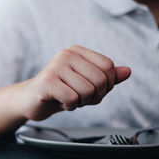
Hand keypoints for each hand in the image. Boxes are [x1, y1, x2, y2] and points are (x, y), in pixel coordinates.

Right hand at [15, 45, 130, 120]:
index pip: (108, 66)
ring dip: (80, 103)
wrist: (30, 101)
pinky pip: (72, 99)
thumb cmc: (59, 92)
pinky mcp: (47, 81)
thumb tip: (127, 71)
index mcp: (77, 52)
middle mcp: (66, 55)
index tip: (93, 91)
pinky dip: (69, 107)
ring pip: (87, 91)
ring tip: (68, 99)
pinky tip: (59, 102)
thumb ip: (106, 78)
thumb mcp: (86, 84)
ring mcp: (55, 67)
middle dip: (94, 97)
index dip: (107, 85)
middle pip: (100, 79)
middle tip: (79, 98)